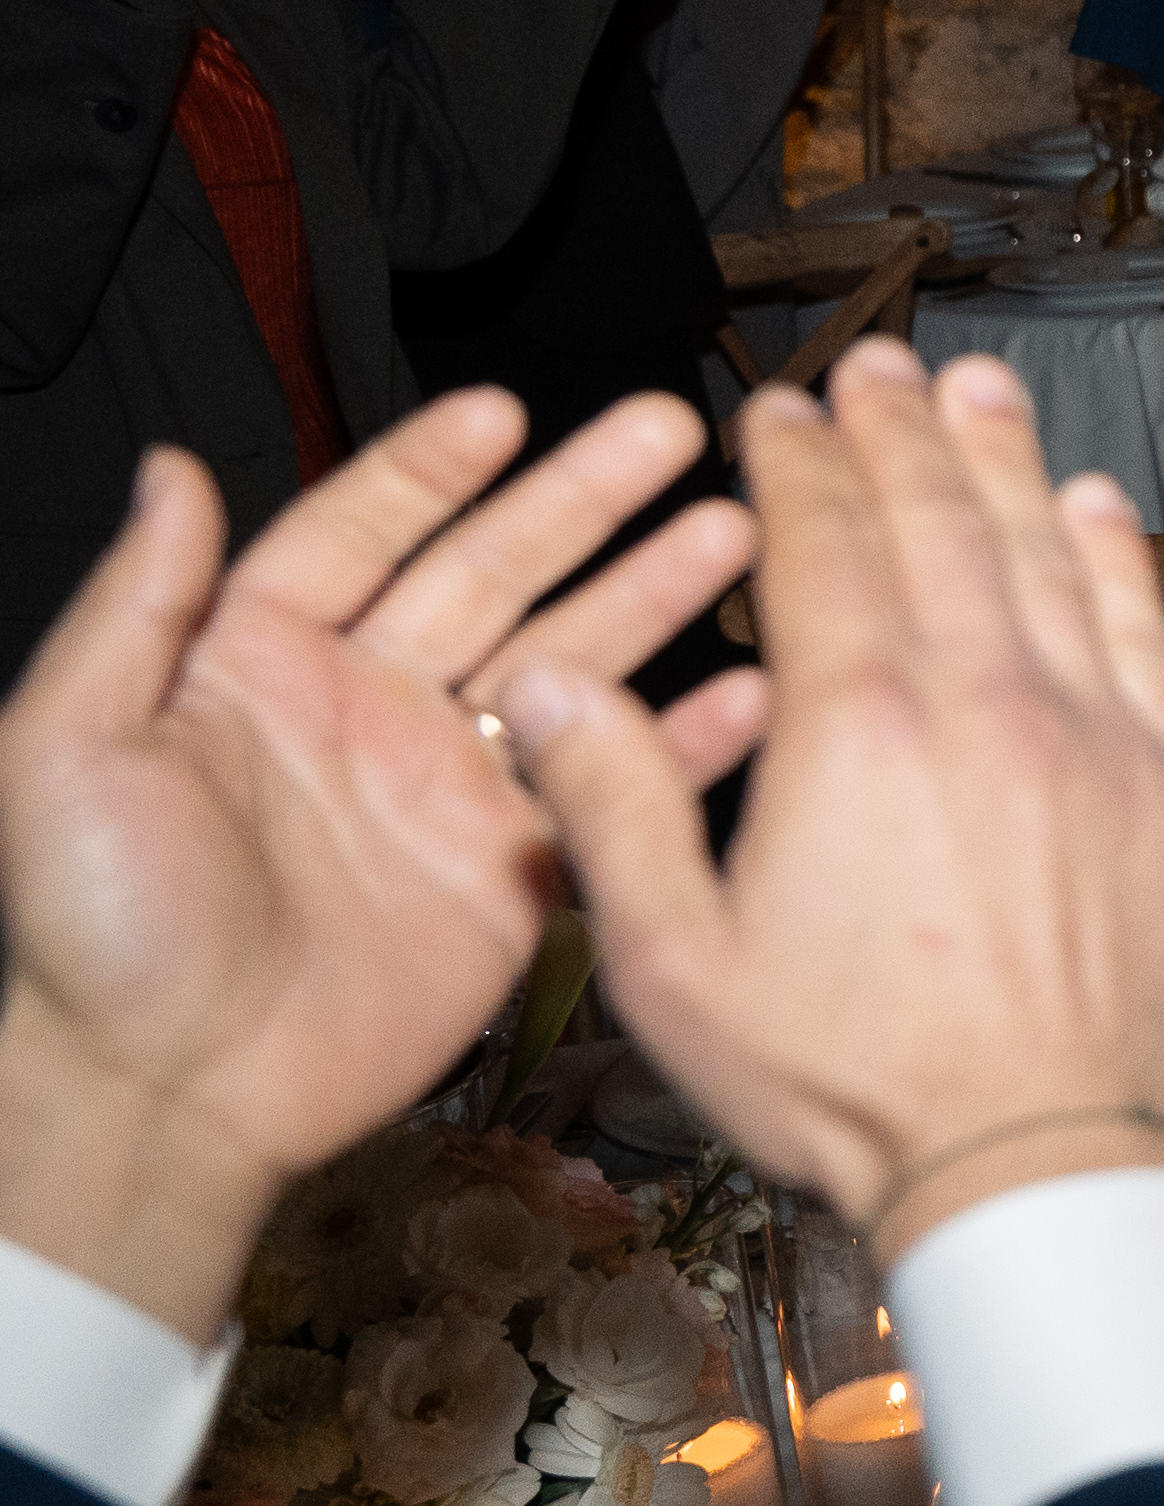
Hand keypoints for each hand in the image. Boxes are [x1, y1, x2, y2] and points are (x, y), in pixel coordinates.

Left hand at [0, 395, 759, 1342]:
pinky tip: (752, 694)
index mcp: (258, 663)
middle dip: (583, 499)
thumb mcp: (69, 750)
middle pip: (492, 574)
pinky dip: (687, 744)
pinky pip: (609, 789)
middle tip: (670, 430)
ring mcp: (447, 786)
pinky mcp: (510, 872)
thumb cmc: (94, 930)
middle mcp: (366, 707)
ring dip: (651, 592)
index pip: (358, 534)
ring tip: (733, 528)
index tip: (507, 412)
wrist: (169, 1092)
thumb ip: (136, 607)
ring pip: (568, 661)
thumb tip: (171, 468)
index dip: (431, 471)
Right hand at [505, 345, 1163, 1262]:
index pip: (819, 546)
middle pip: (934, 523)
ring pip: (1043, 554)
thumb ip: (613, 811)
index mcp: (852, 729)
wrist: (1041, 1157)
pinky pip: (1143, 633)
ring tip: (973, 387)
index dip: (794, 462)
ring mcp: (1086, 734)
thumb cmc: (855, 1084)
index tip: (777, 408)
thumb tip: (554, 689)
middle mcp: (981, 701)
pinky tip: (1094, 504)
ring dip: (1003, 458)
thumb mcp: (676, 966)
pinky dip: (1116, 553)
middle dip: (896, 430)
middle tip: (874, 365)